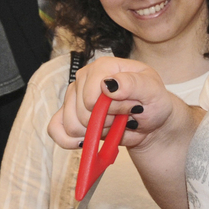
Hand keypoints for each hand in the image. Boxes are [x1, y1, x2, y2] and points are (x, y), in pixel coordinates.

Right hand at [49, 57, 178, 150]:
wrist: (150, 121)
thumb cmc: (153, 102)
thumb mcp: (153, 91)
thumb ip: (134, 84)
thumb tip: (107, 84)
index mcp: (104, 67)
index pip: (92, 94)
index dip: (112, 108)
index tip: (132, 107)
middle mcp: (85, 78)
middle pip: (82, 111)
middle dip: (106, 121)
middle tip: (123, 117)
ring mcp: (73, 96)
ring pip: (71, 124)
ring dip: (95, 132)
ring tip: (112, 124)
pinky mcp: (68, 115)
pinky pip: (55, 129)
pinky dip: (70, 141)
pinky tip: (87, 140)